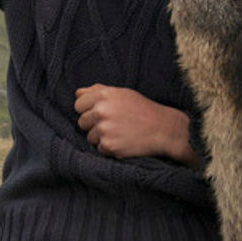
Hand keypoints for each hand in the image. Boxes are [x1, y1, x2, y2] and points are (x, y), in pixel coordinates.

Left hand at [74, 84, 197, 165]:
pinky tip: (123, 142)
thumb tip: (77, 93)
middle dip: (94, 125)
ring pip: (89, 137)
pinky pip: (99, 149)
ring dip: (102, 138)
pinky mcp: (108, 146)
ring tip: (121, 133)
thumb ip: (98, 91)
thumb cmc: (143, 110)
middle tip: (114, 124)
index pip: (78, 105)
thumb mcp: (122, 94)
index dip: (89, 110)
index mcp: (103, 95)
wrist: (164, 130)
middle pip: (82, 122)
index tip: (102, 113)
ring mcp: (104, 129)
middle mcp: (101, 111)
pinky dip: (109, 148)